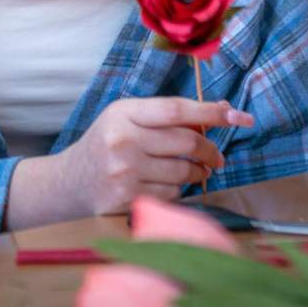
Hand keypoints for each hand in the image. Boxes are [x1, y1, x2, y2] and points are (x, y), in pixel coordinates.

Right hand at [5, 98, 252, 228]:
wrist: (69, 182)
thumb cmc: (105, 144)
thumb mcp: (127, 119)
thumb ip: (167, 115)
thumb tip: (221, 109)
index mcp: (123, 112)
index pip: (176, 110)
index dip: (211, 113)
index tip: (238, 116)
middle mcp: (123, 140)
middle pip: (187, 143)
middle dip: (211, 150)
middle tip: (217, 157)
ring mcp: (125, 171)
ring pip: (184, 172)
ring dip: (197, 173)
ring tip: (193, 171)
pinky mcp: (129, 197)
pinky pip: (173, 195)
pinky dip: (179, 191)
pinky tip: (167, 185)